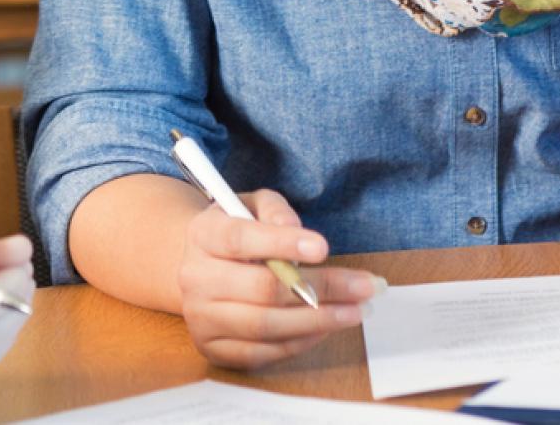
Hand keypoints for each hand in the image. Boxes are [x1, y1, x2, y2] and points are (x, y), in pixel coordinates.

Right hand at [176, 189, 383, 369]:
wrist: (202, 268)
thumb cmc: (237, 233)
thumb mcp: (254, 206)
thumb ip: (276, 212)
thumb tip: (295, 232)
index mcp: (203, 235)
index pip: (241, 239)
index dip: (282, 243)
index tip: (323, 247)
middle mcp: (195, 278)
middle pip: (262, 289)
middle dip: (321, 288)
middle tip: (364, 286)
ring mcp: (201, 318)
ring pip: (266, 325)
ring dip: (319, 320)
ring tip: (356, 310)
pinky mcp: (214, 348)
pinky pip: (263, 352)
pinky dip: (301, 341)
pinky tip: (326, 326)